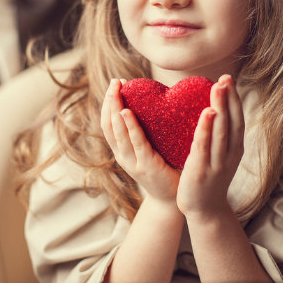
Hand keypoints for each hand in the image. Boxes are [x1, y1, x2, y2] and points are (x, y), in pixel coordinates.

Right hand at [100, 79, 180, 203]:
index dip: (108, 103)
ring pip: (116, 132)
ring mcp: (132, 162)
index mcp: (123, 150)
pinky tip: (127, 112)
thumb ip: (152, 129)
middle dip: (110, 101)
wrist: (174, 201)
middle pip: (108, 125)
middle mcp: (123, 156)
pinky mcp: (145, 166)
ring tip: (116, 91)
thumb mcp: (155, 147)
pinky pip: (135, 143)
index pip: (108, 123)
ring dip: (114, 109)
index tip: (116, 84)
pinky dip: (129, 127)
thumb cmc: (167, 170)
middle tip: (115, 81)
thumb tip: (160, 101)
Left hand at [176, 74, 244, 220]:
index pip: (237, 119)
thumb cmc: (208, 178)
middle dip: (229, 98)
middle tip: (225, 77)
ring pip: (222, 132)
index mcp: (235, 148)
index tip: (228, 78)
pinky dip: (207, 129)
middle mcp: (230, 154)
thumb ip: (217, 134)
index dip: (234, 98)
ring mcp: (217, 163)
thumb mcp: (218, 154)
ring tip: (218, 89)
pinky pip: (205, 146)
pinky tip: (207, 114)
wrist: (205, 211)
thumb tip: (211, 107)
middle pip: (232, 122)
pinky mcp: (202, 171)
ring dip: (221, 108)